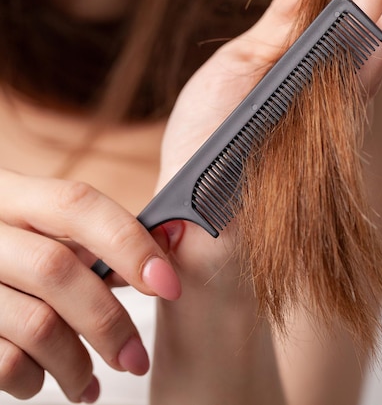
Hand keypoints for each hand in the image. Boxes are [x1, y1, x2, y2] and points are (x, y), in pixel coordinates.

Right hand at [0, 169, 180, 401]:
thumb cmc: (15, 264)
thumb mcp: (43, 238)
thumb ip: (94, 242)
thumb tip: (163, 259)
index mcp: (12, 196)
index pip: (77, 204)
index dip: (129, 242)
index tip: (167, 285)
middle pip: (56, 269)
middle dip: (109, 322)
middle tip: (136, 359)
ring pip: (36, 324)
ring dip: (77, 364)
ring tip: (88, 381)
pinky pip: (6, 362)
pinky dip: (37, 381)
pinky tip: (45, 382)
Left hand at [157, 0, 381, 283]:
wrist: (199, 208)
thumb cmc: (205, 139)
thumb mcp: (238, 65)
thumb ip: (281, 25)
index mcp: (289, 62)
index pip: (330, 16)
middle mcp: (316, 83)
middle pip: (358, 29)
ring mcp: (330, 107)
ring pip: (371, 50)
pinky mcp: (336, 131)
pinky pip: (364, 80)